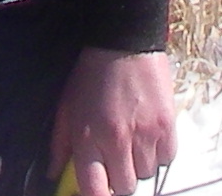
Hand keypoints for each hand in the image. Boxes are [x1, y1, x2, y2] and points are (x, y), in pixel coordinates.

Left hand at [52, 45, 176, 195]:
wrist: (124, 41)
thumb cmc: (91, 74)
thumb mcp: (67, 107)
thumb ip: (60, 145)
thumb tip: (54, 174)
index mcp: (89, 138)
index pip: (94, 191)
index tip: (97, 192)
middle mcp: (118, 141)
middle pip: (125, 188)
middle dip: (119, 178)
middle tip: (114, 159)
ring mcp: (145, 135)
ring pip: (147, 174)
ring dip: (138, 163)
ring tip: (132, 139)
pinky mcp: (167, 125)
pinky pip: (167, 159)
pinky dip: (158, 152)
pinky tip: (148, 133)